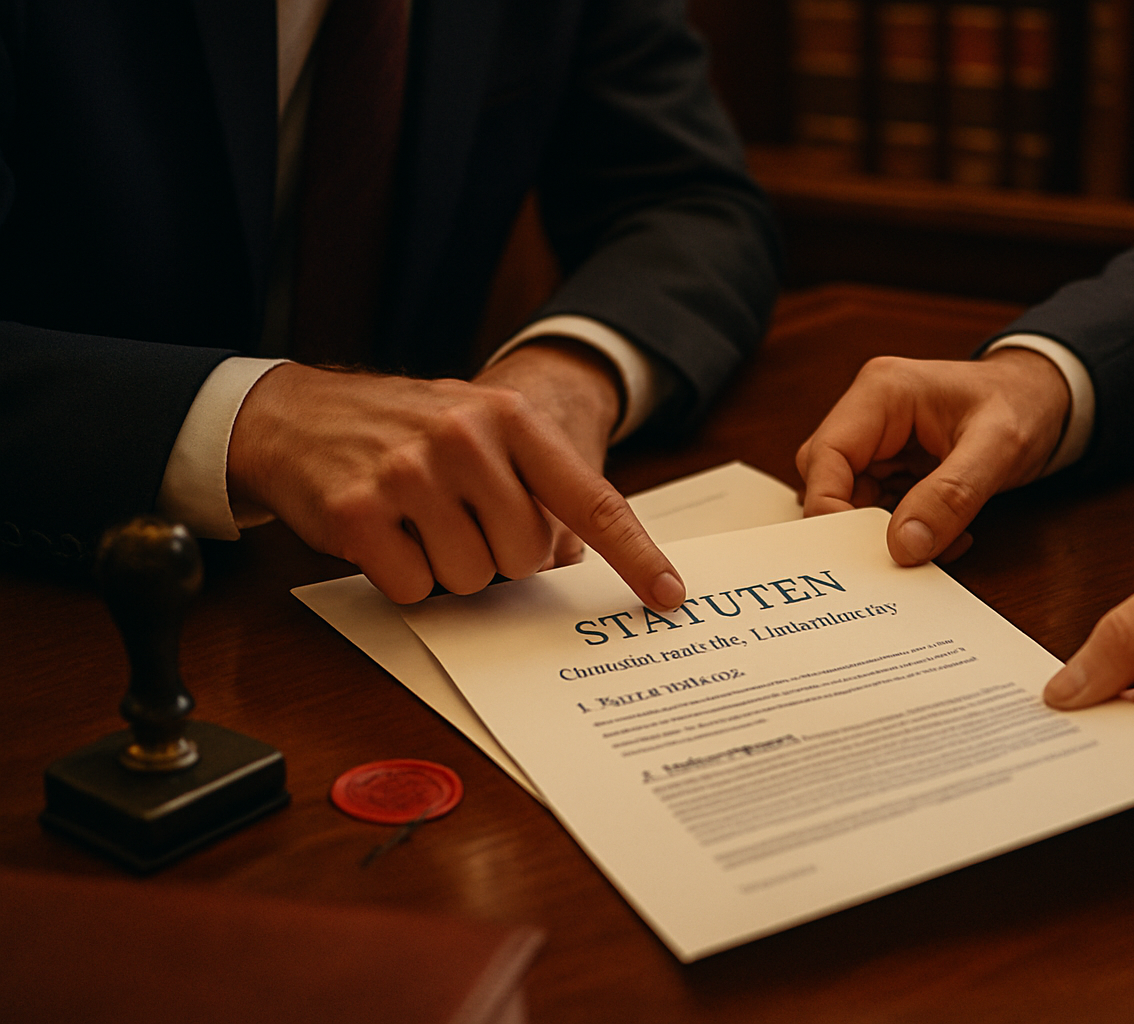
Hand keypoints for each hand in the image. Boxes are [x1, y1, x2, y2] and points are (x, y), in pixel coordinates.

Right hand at [228, 352, 682, 607]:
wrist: (292, 414)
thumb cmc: (400, 429)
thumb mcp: (477, 428)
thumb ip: (533, 482)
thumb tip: (569, 554)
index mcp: (510, 416)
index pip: (591, 499)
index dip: (635, 555)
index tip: (669, 596)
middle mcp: (465, 438)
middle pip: (527, 555)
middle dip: (499, 557)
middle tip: (458, 523)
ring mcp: (409, 473)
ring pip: (473, 579)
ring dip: (447, 568)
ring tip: (415, 522)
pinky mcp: (358, 512)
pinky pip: (414, 589)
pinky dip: (401, 579)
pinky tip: (381, 535)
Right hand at [797, 348, 1071, 565]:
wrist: (1049, 398)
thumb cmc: (1024, 404)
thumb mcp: (997, 449)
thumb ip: (951, 496)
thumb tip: (903, 546)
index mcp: (881, 393)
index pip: (824, 456)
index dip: (829, 508)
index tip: (857, 553)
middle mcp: (870, 414)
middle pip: (828, 481)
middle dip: (859, 526)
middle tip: (899, 556)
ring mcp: (880, 441)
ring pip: (852, 500)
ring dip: (888, 533)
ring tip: (939, 542)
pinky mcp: (894, 465)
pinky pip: (880, 508)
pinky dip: (908, 531)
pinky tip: (946, 535)